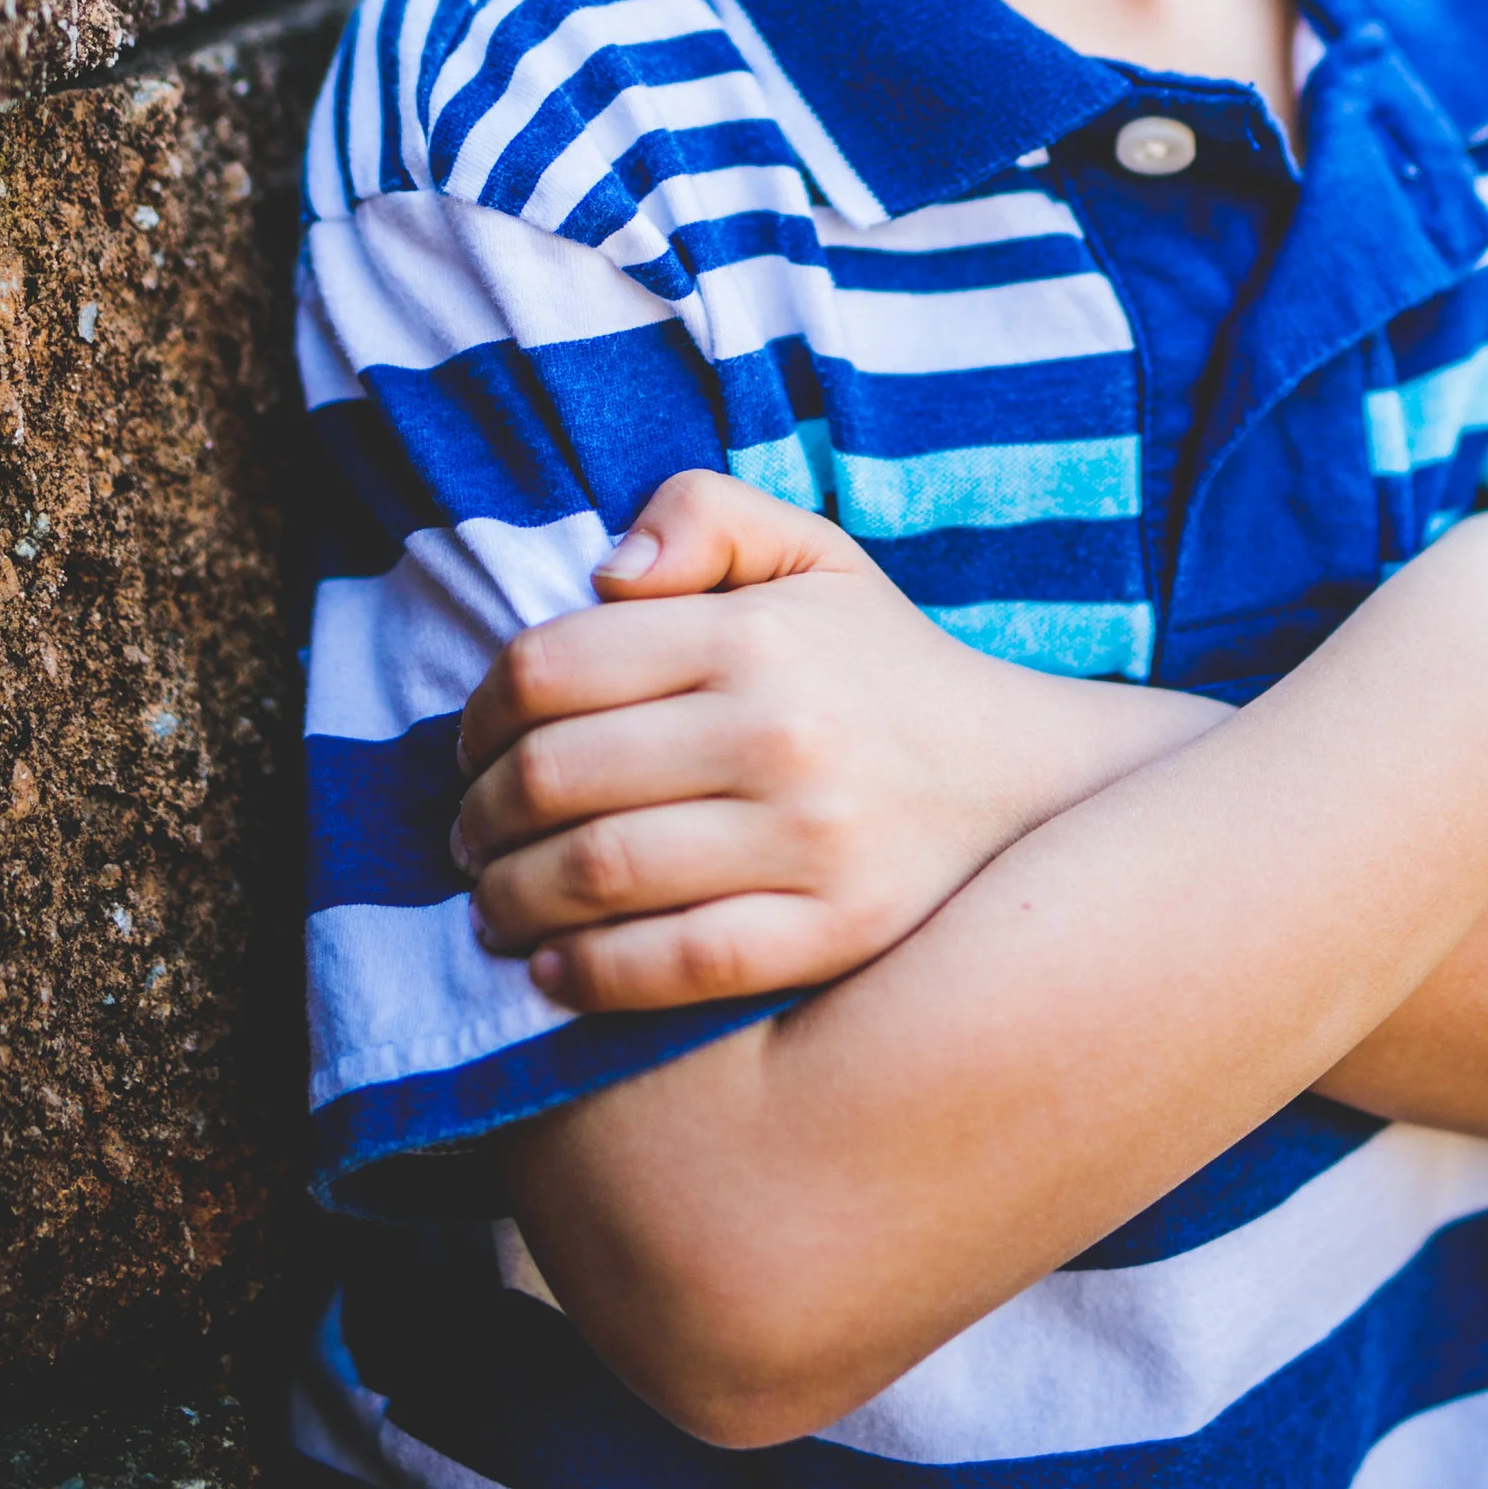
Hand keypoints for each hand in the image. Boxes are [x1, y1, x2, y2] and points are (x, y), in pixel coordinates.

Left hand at [454, 471, 1217, 1013]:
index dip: (481, 711)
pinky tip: (551, 968)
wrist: (1020, 783)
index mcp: (757, 633)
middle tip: (467, 832)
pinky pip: (674, 964)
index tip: (472, 744)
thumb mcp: (812, 553)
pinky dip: (587, 973)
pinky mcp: (828, 933)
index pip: (555, 667)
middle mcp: (778, 732)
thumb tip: (605, 573)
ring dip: (510, 896)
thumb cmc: (882, 666)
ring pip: (597, 874)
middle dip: (479, 813)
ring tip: (492, 900)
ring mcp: (806, 841)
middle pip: (557, 776)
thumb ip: (704, 514)